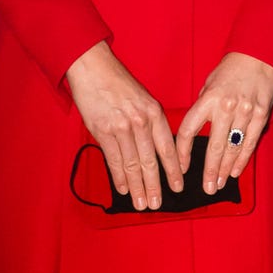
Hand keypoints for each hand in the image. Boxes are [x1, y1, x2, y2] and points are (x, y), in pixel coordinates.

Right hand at [66, 40, 181, 211]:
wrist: (94, 68)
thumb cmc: (119, 83)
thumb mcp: (143, 99)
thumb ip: (150, 123)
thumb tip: (155, 150)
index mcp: (154, 111)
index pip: (167, 147)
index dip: (173, 170)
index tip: (178, 186)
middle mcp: (140, 121)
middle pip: (150, 161)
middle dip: (155, 185)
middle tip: (158, 205)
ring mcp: (121, 127)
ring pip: (132, 165)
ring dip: (138, 187)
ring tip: (142, 204)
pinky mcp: (102, 131)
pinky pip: (114, 160)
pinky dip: (119, 177)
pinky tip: (124, 190)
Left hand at [176, 52, 272, 194]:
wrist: (258, 55)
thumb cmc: (230, 71)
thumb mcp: (209, 84)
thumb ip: (202, 108)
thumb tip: (194, 134)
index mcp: (208, 99)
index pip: (189, 131)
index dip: (183, 153)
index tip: (182, 169)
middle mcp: (226, 107)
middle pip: (214, 147)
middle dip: (209, 171)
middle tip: (207, 189)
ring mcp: (245, 112)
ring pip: (233, 148)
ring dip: (226, 170)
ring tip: (220, 184)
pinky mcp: (261, 115)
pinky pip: (250, 142)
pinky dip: (243, 159)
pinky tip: (236, 171)